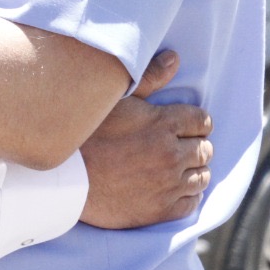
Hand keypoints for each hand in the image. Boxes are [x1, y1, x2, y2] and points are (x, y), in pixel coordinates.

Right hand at [77, 51, 213, 228]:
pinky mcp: (161, 210)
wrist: (64, 180)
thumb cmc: (84, 135)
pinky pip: (191, 204)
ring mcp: (169, 185)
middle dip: (195, 145)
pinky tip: (174, 188)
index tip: (184, 125)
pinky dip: (187, 195)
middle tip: (177, 145)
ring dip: (193, 170)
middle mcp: (172, 154)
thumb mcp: (113, 98)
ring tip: (175, 167)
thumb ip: (148, 78)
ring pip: (202, 177)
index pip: (202, 121)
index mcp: (163, 124)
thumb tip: (174, 59)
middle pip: (205, 149)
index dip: (194, 121)